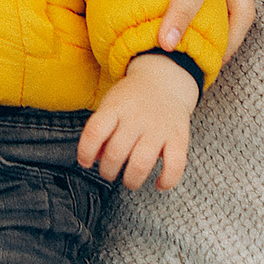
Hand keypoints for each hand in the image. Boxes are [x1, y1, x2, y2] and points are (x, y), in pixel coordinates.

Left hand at [79, 53, 199, 189]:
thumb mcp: (110, 105)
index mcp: (116, 108)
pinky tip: (159, 182)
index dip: (85, 152)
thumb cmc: (133, 98)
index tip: (85, 162)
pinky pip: (174, 166)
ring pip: (141, 164)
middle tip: (109, 172)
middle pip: (116, 153)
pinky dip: (166, 181)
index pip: (95, 131)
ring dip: (131, 180)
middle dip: (108, 171)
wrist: (164, 81)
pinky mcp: (178, 138)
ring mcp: (158, 129)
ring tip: (130, 179)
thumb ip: (100, 131)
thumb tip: (92, 159)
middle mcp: (136, 118)